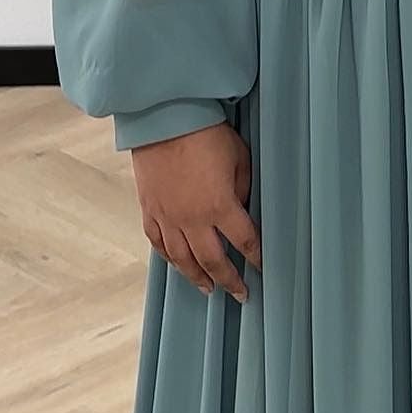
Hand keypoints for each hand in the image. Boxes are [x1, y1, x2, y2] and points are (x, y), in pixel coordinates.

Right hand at [129, 119, 261, 301]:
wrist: (164, 119)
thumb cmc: (206, 133)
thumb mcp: (239, 158)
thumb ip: (243, 188)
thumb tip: (242, 206)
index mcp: (220, 206)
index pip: (244, 241)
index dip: (255, 257)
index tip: (262, 267)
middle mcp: (193, 219)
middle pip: (213, 260)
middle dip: (229, 280)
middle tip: (240, 293)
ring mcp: (168, 217)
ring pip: (183, 259)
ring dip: (197, 277)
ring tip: (208, 288)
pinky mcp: (150, 209)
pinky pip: (158, 243)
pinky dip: (169, 258)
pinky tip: (176, 265)